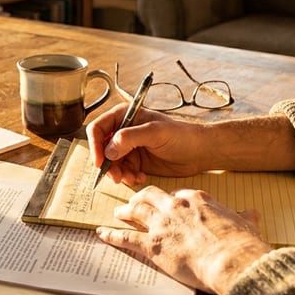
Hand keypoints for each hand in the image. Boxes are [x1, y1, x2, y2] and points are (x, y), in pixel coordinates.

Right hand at [86, 104, 211, 184]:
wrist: (199, 151)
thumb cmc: (181, 135)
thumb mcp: (155, 132)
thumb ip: (130, 137)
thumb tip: (108, 150)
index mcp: (125, 116)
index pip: (98, 128)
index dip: (95, 145)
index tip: (100, 162)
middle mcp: (124, 131)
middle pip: (102, 149)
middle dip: (108, 164)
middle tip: (118, 176)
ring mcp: (129, 147)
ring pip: (111, 163)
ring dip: (119, 173)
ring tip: (133, 178)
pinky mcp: (136, 161)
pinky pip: (123, 171)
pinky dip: (128, 177)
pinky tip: (141, 177)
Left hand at [95, 186, 271, 294]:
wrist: (231, 260)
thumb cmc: (241, 245)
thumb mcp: (247, 224)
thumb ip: (244, 217)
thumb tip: (250, 214)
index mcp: (197, 199)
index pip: (177, 194)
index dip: (169, 199)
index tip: (166, 203)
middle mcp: (175, 206)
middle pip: (151, 196)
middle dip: (141, 198)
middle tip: (134, 202)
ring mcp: (161, 224)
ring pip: (136, 211)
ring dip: (125, 211)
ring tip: (117, 213)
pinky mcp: (151, 245)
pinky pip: (125, 237)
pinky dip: (112, 235)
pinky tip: (102, 234)